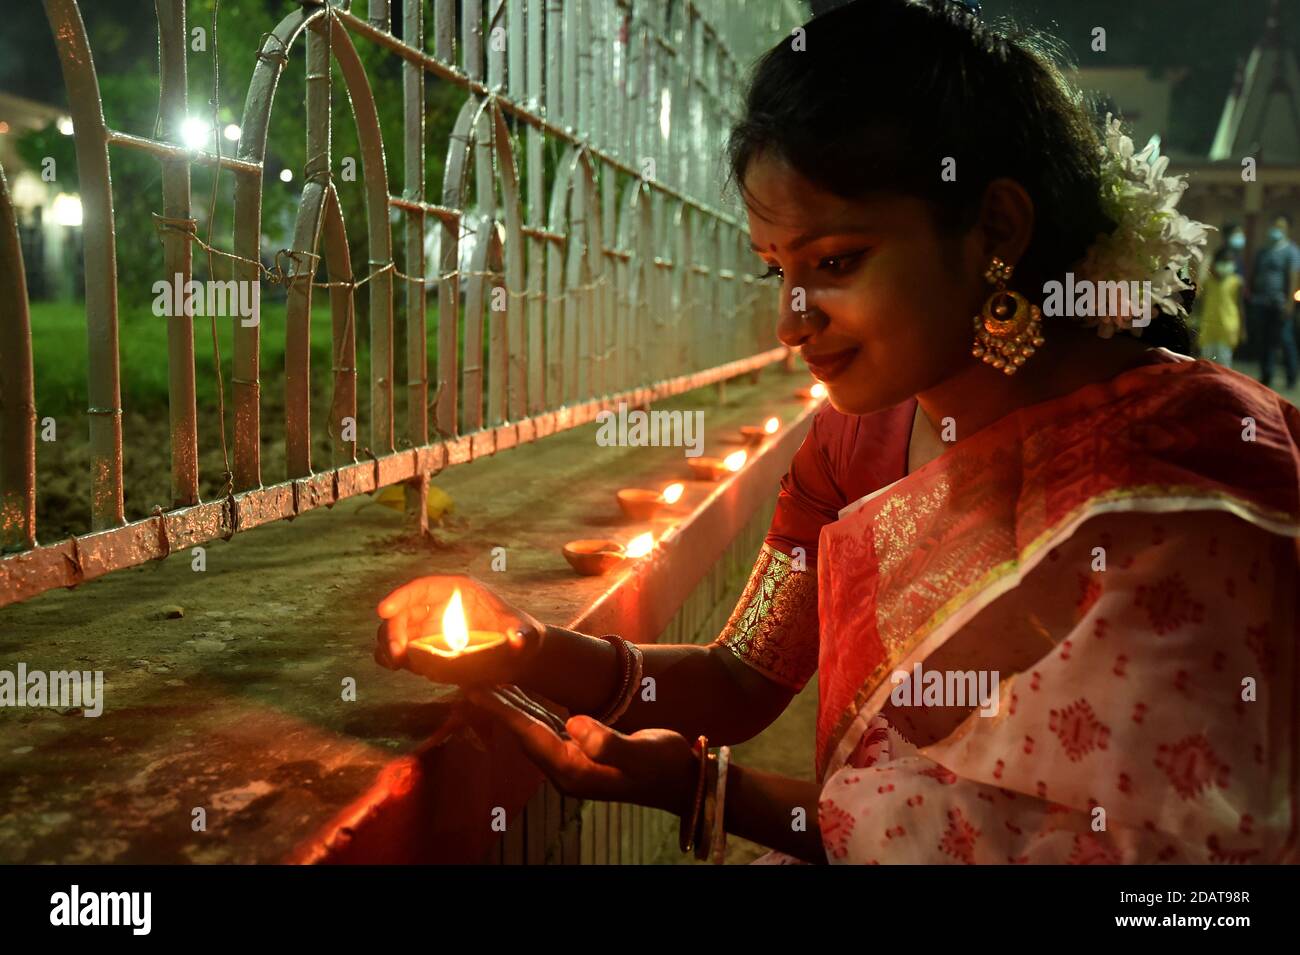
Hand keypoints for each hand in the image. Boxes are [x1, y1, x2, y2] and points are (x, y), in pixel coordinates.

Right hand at [375, 575, 544, 685]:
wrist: (517, 658)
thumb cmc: (522, 638)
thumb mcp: (526, 636)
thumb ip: (521, 637)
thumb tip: (517, 640)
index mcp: (458, 591)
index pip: (422, 587)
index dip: (401, 596)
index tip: (384, 609)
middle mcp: (438, 606)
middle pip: (404, 611)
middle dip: (394, 630)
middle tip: (398, 654)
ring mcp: (429, 627)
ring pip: (396, 630)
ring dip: (389, 644)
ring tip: (396, 662)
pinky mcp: (425, 647)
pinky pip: (400, 648)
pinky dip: (392, 656)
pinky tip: (396, 666)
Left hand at [465, 685, 698, 814]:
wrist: (683, 780)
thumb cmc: (665, 764)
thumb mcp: (642, 751)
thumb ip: (607, 741)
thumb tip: (575, 724)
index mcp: (575, 770)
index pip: (530, 734)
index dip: (503, 711)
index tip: (477, 689)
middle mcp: (568, 770)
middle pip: (524, 731)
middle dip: (499, 706)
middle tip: (473, 678)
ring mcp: (574, 763)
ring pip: (534, 729)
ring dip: (513, 706)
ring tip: (491, 682)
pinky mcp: (583, 755)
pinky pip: (548, 729)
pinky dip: (532, 710)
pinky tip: (525, 697)